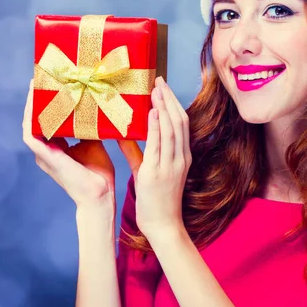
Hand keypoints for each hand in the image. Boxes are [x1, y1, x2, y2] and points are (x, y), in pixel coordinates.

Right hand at [22, 79, 142, 217]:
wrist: (99, 194)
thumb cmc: (98, 172)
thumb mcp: (94, 142)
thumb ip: (89, 127)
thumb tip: (96, 106)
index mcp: (56, 147)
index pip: (46, 121)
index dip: (46, 104)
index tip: (51, 85)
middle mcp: (45, 150)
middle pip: (36, 120)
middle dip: (37, 100)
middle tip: (41, 79)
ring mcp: (43, 154)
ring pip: (30, 124)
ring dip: (31, 105)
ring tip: (35, 85)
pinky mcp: (44, 156)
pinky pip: (31, 133)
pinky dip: (32, 118)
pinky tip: (36, 103)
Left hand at [130, 76, 191, 240]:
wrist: (163, 225)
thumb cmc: (157, 200)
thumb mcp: (147, 170)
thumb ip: (138, 152)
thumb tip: (124, 135)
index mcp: (181, 156)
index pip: (181, 124)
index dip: (173, 103)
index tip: (163, 88)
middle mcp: (179, 158)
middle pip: (179, 121)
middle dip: (169, 99)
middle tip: (159, 80)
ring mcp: (171, 165)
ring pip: (172, 129)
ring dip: (164, 107)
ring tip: (156, 89)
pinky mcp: (158, 172)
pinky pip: (160, 145)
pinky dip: (158, 126)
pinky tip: (153, 112)